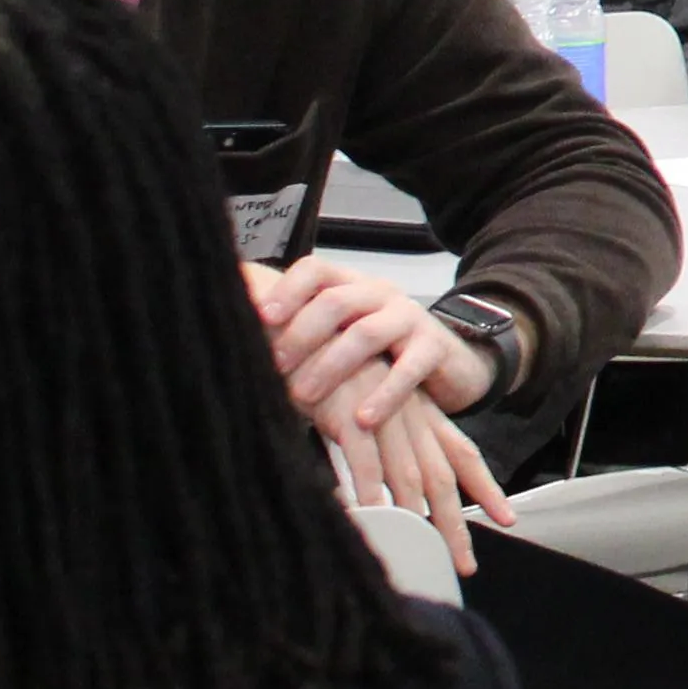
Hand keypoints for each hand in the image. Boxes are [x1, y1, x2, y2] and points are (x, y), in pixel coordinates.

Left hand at [248, 255, 491, 431]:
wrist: (451, 361)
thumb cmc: (380, 353)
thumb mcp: (342, 334)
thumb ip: (304, 331)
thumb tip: (236, 340)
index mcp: (351, 285)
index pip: (315, 270)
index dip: (286, 290)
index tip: (258, 318)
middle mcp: (379, 294)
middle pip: (335, 301)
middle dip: (299, 336)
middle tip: (274, 367)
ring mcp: (410, 318)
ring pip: (366, 333)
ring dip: (330, 366)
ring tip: (304, 397)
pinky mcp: (434, 348)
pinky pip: (408, 368)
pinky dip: (383, 394)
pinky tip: (362, 419)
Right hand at [340, 386, 512, 574]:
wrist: (302, 330)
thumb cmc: (328, 373)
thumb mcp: (364, 410)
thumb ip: (376, 447)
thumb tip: (383, 491)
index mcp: (419, 414)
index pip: (462, 454)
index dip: (486, 487)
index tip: (507, 518)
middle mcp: (409, 417)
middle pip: (442, 476)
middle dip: (456, 522)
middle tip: (466, 562)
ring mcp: (381, 416)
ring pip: (410, 473)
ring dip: (420, 516)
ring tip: (430, 553)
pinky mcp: (347, 414)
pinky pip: (364, 457)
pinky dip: (370, 487)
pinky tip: (375, 516)